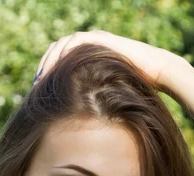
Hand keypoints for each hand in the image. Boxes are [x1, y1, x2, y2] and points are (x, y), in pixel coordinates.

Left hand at [33, 30, 185, 89]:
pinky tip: (57, 69)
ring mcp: (95, 39)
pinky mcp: (102, 38)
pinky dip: (64, 53)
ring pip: (62, 44)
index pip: (57, 60)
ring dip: (49, 60)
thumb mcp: (105, 94)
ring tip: (43, 79)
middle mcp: (89, 45)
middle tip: (35, 85)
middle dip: (43, 67)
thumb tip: (72, 118)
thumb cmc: (136, 88)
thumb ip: (90, 97)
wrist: (158, 73)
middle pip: (55, 50)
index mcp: (87, 57)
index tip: (37, 91)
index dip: (45, 73)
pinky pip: (77, 41)